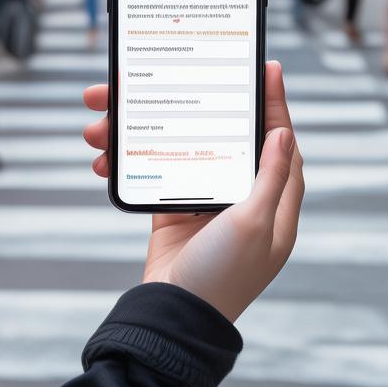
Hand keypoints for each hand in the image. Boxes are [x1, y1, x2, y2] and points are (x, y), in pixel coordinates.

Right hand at [83, 61, 304, 322]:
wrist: (173, 318)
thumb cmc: (222, 277)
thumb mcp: (254, 224)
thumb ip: (270, 176)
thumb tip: (285, 132)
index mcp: (272, 200)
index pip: (278, 139)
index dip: (274, 102)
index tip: (267, 67)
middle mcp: (241, 195)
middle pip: (219, 133)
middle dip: (186, 104)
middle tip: (161, 78)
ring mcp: (205, 199)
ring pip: (178, 147)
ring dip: (139, 130)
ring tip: (102, 121)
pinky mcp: (172, 208)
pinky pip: (152, 170)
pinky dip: (128, 160)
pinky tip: (104, 154)